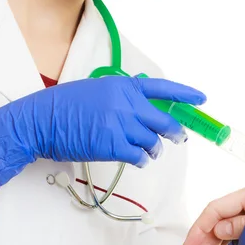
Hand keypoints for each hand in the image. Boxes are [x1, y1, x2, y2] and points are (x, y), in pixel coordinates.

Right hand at [0, 75, 204, 187]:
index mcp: (124, 86)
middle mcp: (126, 104)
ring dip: (154, 148)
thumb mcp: (98, 88)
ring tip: (148, 150)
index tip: (201, 99)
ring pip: (153, 141)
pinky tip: (136, 157)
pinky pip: (139, 156)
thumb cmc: (67, 103)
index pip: (162, 88)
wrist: (42, 120)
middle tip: (178, 137)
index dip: (185, 94)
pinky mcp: (113, 146)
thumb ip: (123, 92)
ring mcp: (121, 126)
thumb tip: (144, 92)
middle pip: (164, 121)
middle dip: (175, 132)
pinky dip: (141, 158)